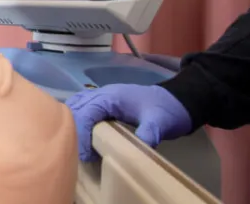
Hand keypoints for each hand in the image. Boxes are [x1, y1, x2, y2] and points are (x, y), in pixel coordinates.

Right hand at [65, 84, 192, 161]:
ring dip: (73, 125)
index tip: (86, 155)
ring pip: (75, 107)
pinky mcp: (102, 103)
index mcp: (111, 97)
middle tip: (80, 155)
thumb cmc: (166, 110)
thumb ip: (148, 133)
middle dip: (74, 132)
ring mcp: (101, 97)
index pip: (86, 113)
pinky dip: (76, 121)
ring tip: (77, 146)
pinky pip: (81, 108)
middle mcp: (101, 94)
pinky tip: (79, 136)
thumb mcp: (160, 123)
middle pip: (76, 109)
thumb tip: (137, 152)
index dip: (81, 133)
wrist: (176, 101)